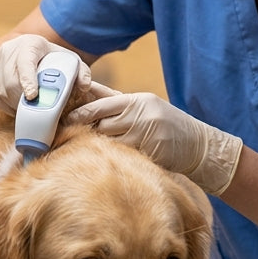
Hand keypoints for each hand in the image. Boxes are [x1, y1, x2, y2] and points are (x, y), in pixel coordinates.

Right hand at [0, 34, 90, 112]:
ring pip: (1, 91)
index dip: (28, 80)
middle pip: (11, 81)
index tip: (33, 96)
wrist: (27, 49)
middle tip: (36, 111)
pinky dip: (7, 106)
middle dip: (23, 100)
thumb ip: (81, 72)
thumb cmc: (51, 57)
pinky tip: (18, 108)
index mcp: (29, 45)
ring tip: (29, 110)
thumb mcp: (68, 60)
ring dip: (15, 105)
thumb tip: (85, 86)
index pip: (26, 62)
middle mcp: (8, 52)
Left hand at [67, 83, 241, 194]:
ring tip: (73, 157)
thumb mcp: (144, 105)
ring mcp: (147, 137)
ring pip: (109, 145)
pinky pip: (123, 160)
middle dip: (80, 133)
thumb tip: (85, 90)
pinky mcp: (151, 156)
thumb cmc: (166, 123)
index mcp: (136, 101)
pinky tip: (98, 168)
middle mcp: (141, 117)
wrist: (199, 145)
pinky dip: (110, 163)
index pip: (99, 106)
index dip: (78, 114)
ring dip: (92, 151)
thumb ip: (115, 101)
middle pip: (100, 126)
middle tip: (58, 141)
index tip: (61, 121)